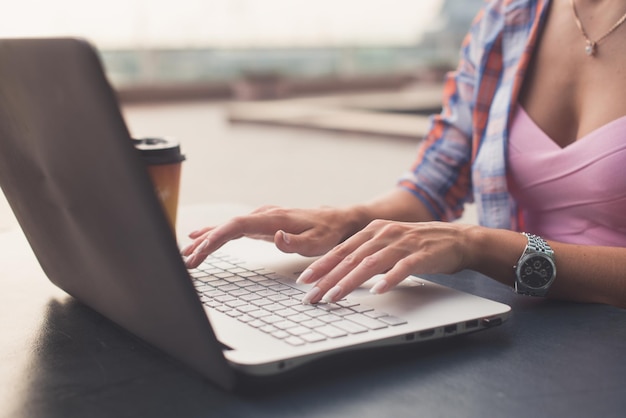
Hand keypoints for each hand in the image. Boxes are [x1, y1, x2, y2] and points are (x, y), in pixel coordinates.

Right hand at [181, 205, 362, 267]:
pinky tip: (204, 238)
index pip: (237, 225)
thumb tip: (277, 237)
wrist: (340, 220)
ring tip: (187, 253)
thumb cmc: (330, 233)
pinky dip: (217, 234)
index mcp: (274, 219)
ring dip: (207, 239)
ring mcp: (262, 218)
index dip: (217, 237)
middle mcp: (265, 215)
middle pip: (227, 226)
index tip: (201, 250)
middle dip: (205, 242)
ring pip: (228, 226)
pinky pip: (234, 228)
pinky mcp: (263, 224)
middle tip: (187, 260)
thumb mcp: (319, 242)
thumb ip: (297, 242)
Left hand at [296, 220, 476, 303]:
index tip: (304, 281)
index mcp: (373, 230)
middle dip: (328, 278)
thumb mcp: (386, 242)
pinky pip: (402, 268)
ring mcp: (402, 243)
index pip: (341, 250)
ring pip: (370, 263)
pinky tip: (378, 290)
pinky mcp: (420, 254)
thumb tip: (338, 272)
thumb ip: (365, 253)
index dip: (321, 265)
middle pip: (350, 258)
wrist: (455, 238)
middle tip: (312, 295)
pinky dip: (389, 279)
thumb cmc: (417, 244)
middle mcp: (384, 234)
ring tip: (335, 296)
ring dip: (350, 281)